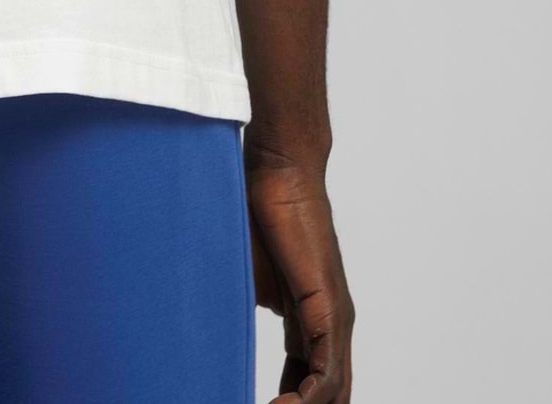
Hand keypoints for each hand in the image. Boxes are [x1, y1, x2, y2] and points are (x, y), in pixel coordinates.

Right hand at [246, 148, 353, 400]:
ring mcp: (335, 319)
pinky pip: (327, 372)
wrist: (276, 170)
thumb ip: (244, 305)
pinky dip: (308, 400)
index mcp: (311, 319)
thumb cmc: (255, 210)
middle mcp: (331, 325)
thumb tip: (217, 331)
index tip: (254, 403)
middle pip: (328, 393)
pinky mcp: (330, 309)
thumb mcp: (244, 274)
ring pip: (332, 391)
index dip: (287, 401)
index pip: (309, 380)